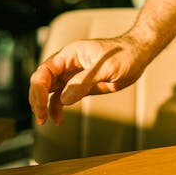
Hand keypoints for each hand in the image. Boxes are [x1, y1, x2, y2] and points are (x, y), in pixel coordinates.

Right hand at [29, 35, 143, 125]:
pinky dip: (55, 108)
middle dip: (37, 98)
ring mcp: (72, 74)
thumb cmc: (125, 55)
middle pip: (42, 79)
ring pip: (48, 89)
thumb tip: (63, 98)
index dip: (38, 88)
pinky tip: (57, 120)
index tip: (41, 105)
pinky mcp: (79, 84)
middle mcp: (68, 63)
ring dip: (43, 104)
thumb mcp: (107, 68)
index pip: (45, 70)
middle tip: (40, 117)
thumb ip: (84, 82)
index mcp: (71, 53)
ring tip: (43, 120)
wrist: (139, 55)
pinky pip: (61, 97)